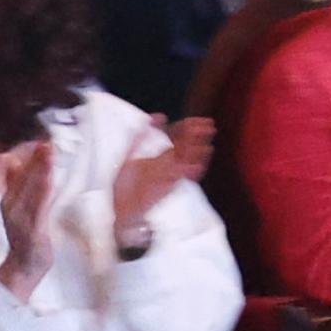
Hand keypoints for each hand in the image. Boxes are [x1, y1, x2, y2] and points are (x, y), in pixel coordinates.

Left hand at [112, 115, 214, 231]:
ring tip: (208, 146)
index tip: (198, 121)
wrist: (121, 211)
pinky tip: (197, 167)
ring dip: (198, 155)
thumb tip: (154, 118)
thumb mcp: (130, 157)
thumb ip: (139, 138)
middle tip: (209, 126)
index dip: (187, 129)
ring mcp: (166, 177)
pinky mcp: (165, 188)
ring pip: (185, 162)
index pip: (177, 139)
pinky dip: (189, 174)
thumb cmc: (126, 187)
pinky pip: (179, 179)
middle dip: (197, 137)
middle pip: (185, 148)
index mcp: (159, 158)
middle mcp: (166, 166)